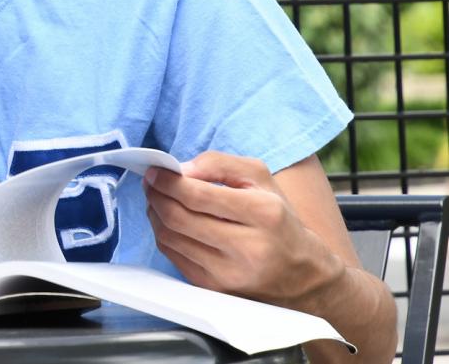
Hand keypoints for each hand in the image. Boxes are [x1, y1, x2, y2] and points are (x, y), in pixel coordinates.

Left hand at [142, 151, 342, 306]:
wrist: (303, 276)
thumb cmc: (279, 221)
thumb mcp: (262, 180)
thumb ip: (220, 164)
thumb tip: (181, 170)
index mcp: (264, 214)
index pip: (199, 196)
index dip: (168, 181)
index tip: (155, 171)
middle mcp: (248, 247)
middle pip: (179, 218)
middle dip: (156, 195)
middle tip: (150, 182)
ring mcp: (229, 273)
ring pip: (170, 237)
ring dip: (155, 213)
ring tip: (157, 198)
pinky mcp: (214, 288)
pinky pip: (173, 256)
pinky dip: (163, 234)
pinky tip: (167, 220)